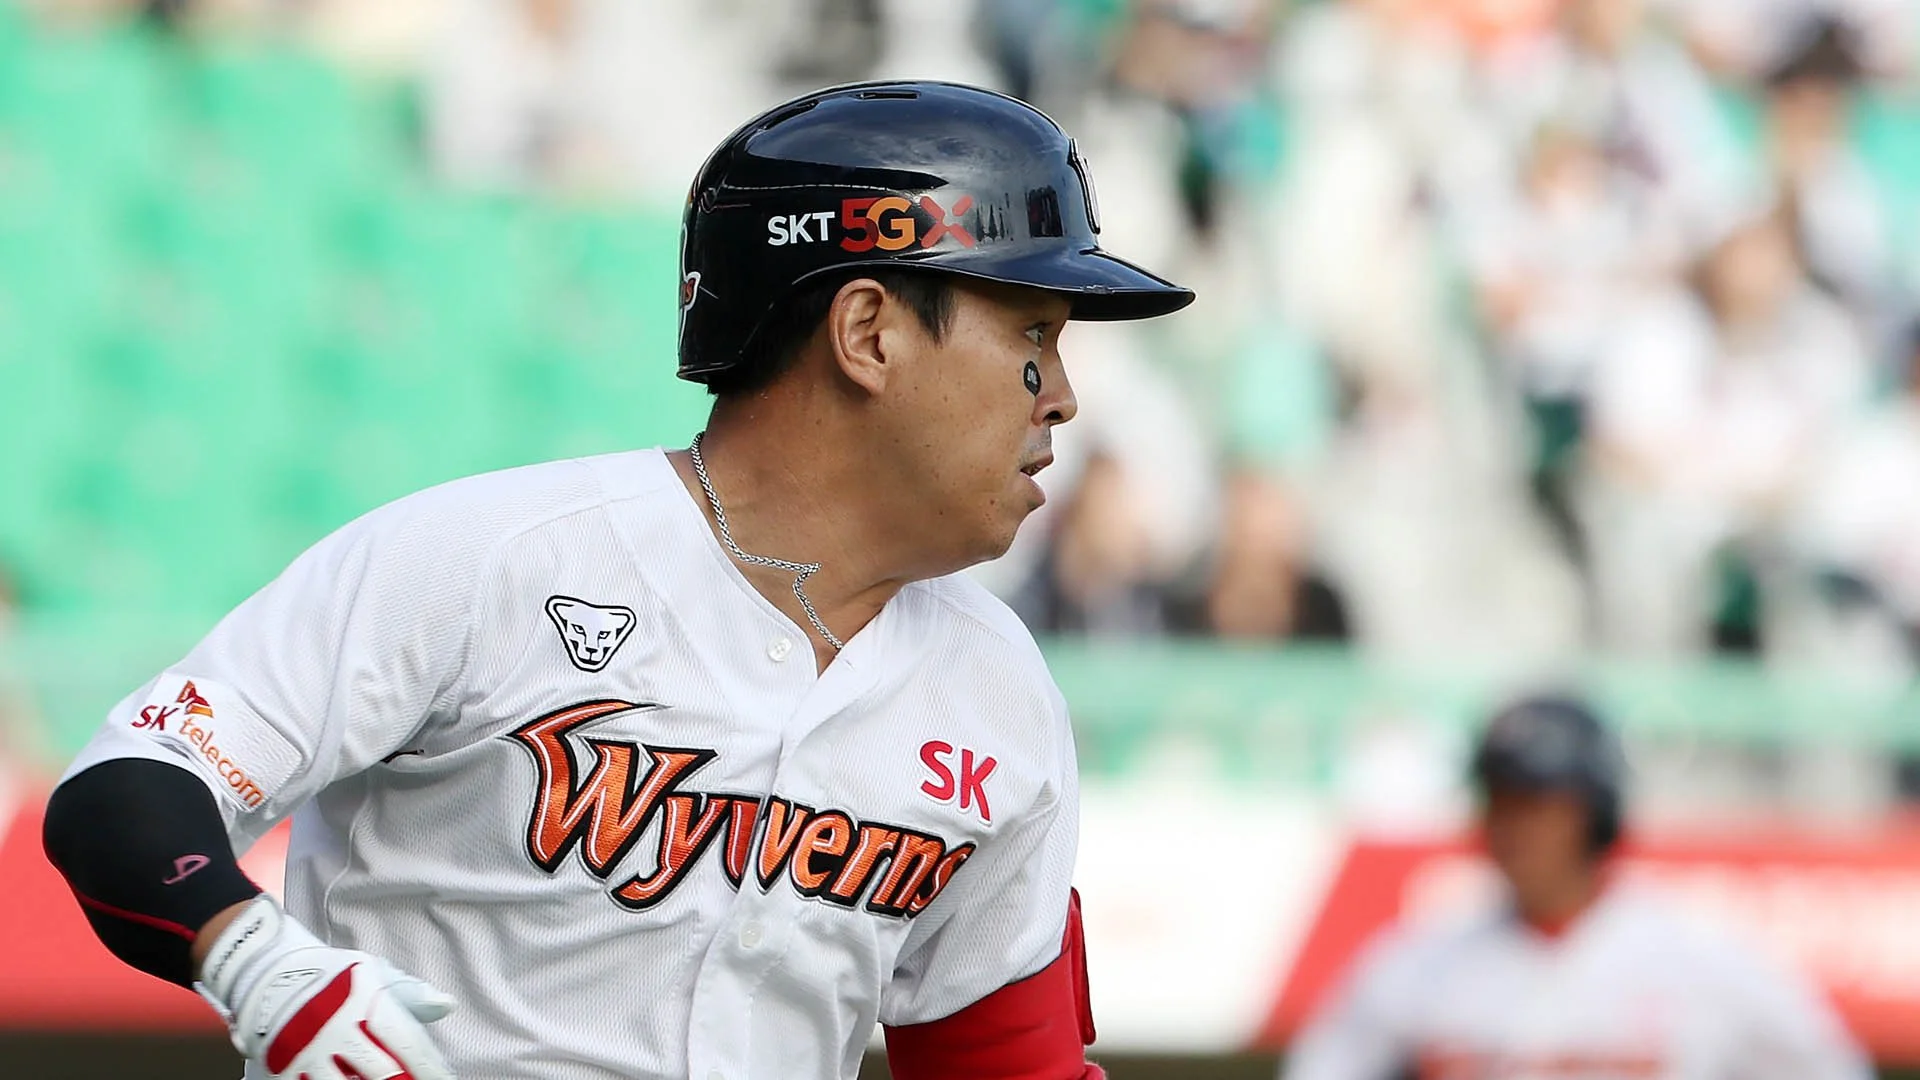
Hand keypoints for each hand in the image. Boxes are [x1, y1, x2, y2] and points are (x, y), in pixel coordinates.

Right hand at [197, 896, 455, 1078]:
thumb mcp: (373, 972)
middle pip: (382, 1072)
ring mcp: (309, 1052)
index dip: (430, 1068)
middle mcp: (337, 1028)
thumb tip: (447, 1005)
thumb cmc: (331, 974)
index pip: (408, 1043)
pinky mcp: (284, 1069)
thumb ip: (410, 993)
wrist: (266, 971)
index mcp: (365, 1001)